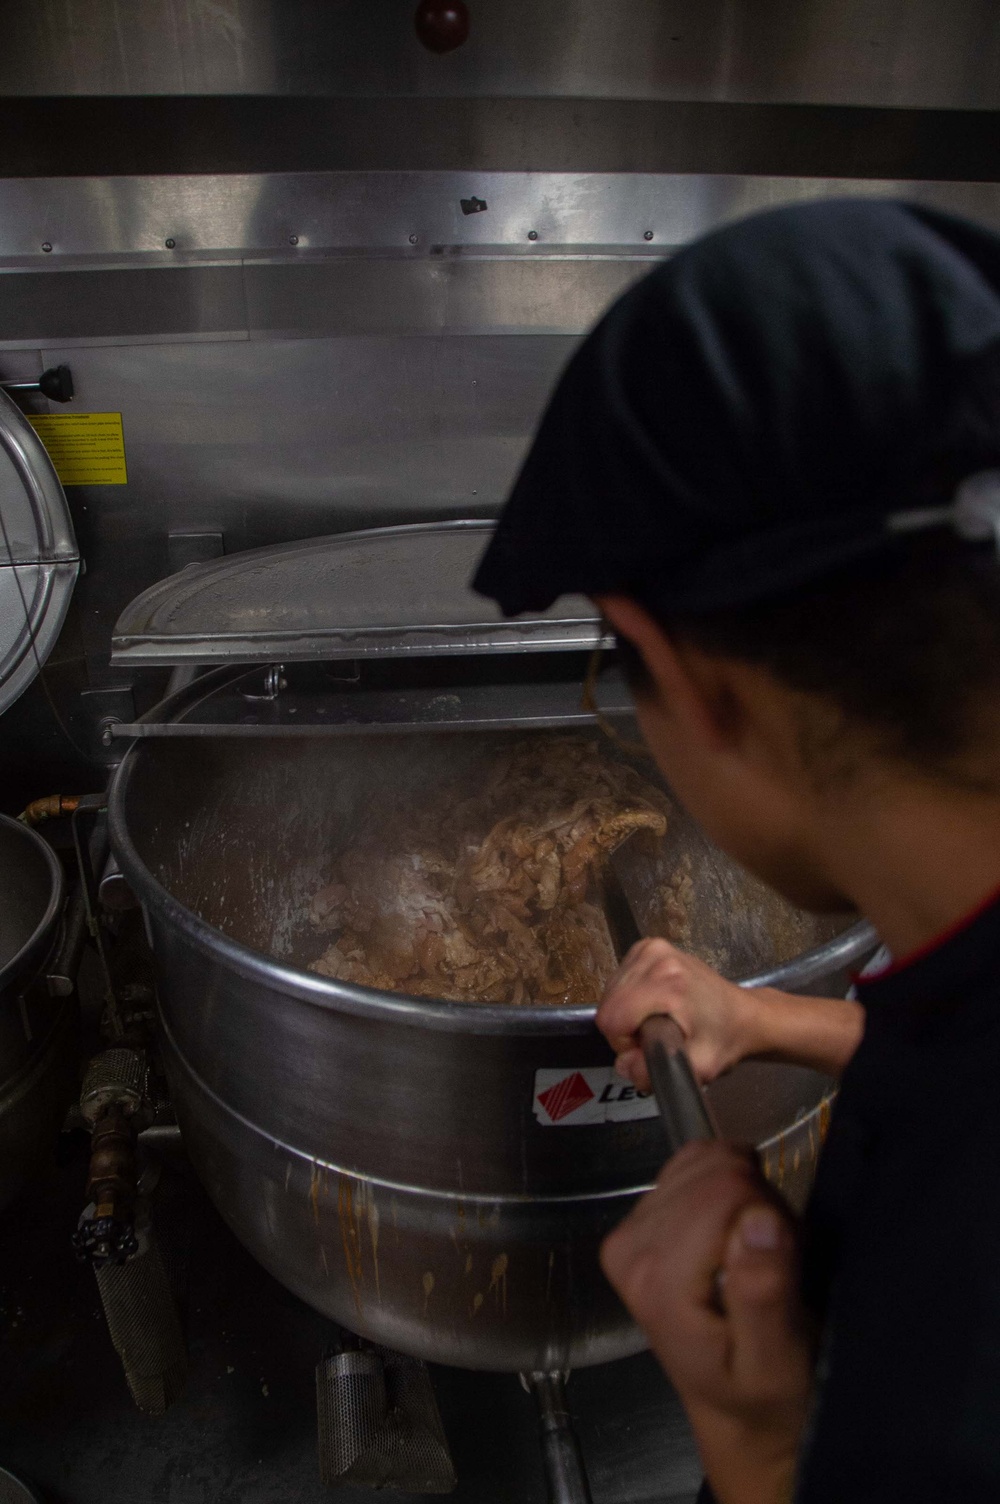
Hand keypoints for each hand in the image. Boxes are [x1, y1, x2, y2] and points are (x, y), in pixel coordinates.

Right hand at [598, 938, 759, 1088]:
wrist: (743, 1014)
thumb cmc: (723, 1040)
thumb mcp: (698, 1068)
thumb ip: (654, 1072)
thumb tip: (623, 1064)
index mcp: (668, 982)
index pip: (611, 1019)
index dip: (624, 1043)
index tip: (649, 1046)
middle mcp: (656, 956)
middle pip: (608, 1006)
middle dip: (625, 1029)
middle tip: (655, 1036)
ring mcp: (651, 947)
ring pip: (611, 993)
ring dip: (627, 1014)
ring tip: (657, 1021)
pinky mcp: (648, 946)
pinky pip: (619, 980)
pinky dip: (630, 998)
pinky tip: (654, 1005)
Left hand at [602, 1142, 813, 1503]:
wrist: (737, 1414)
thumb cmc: (761, 1398)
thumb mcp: (775, 1364)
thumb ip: (764, 1293)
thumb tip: (760, 1219)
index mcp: (656, 1278)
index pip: (727, 1189)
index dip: (771, 1216)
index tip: (780, 1263)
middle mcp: (630, 1246)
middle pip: (716, 1170)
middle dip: (760, 1205)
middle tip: (772, 1263)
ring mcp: (631, 1228)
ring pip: (708, 1160)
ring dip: (748, 1197)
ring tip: (756, 1254)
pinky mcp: (642, 1217)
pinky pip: (696, 1162)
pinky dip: (730, 1187)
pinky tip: (738, 1234)